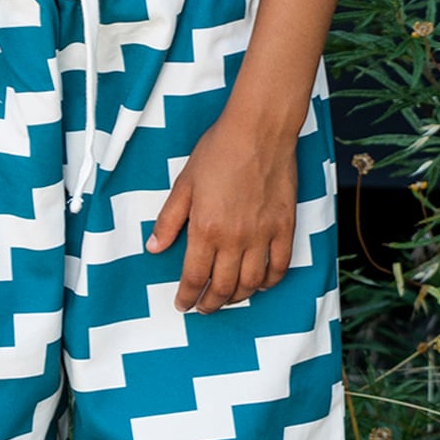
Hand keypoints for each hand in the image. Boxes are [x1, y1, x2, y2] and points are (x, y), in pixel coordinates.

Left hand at [145, 110, 298, 314]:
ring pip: (250, 283)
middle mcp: (234, 238)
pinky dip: (269, 282)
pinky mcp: (284, 227)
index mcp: (205, 228)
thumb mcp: (183, 184)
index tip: (182, 304)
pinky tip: (260, 284)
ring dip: (238, 297)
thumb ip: (169, 220)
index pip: (194, 277)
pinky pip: (279, 266)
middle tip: (204, 308)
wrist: (258, 130)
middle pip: (222, 287)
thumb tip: (154, 247)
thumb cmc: (218, 150)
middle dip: (210, 304)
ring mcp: (262, 235)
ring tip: (228, 299)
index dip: (187, 296)